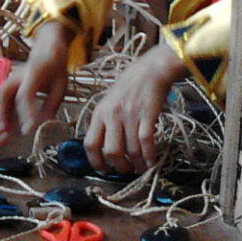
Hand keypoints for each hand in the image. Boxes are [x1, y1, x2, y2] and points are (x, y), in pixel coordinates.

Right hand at [0, 21, 70, 144]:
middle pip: (2, 95)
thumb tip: (43, 123)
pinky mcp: (8, 86)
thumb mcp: (61, 85)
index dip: (25, 113)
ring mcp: (10, 80)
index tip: (28, 130)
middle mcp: (17, 76)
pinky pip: (0, 102)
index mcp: (34, 73)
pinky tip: (2, 132)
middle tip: (1, 135)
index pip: (25, 94)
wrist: (46, 49)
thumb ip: (52, 104)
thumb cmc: (54, 68)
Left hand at [83, 40, 187, 174]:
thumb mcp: (109, 101)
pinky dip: (149, 156)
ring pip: (131, 150)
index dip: (95, 161)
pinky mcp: (147, 116)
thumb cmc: (129, 86)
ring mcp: (129, 116)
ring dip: (137, 164)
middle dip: (120, 167)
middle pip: (111, 151)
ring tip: (140, 167)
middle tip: (126, 170)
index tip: (103, 169)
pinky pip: (146, 143)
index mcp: (99, 112)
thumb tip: (103, 147)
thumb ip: (105, 121)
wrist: (150, 70)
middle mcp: (112, 115)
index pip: (90, 143)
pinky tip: (151, 161)